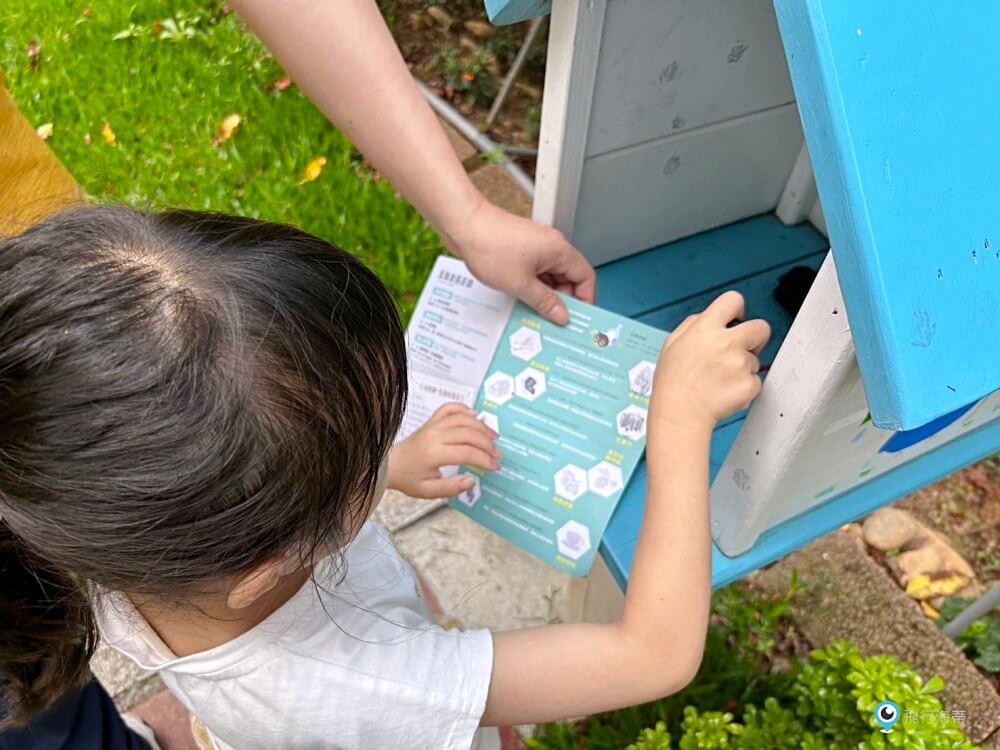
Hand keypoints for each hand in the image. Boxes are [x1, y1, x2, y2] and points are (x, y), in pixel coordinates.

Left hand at [388, 403, 501, 498]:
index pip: (467, 452)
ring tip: (494, 437)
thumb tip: (472, 481)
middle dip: (487, 444)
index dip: (484, 459)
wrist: (391, 464)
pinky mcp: (432, 421)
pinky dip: (464, 409)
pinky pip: (449, 408)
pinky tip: (475, 415)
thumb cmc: (409, 478)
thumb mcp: (428, 491)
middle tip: (497, 455)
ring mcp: (433, 425)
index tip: (495, 467)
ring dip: (482, 426)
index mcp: (434, 453)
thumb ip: (451, 488)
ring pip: (463, 419)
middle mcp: (435, 435)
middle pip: (469, 434)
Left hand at [441, 197, 596, 325]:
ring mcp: (536, 246)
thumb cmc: (489, 245)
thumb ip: (544, 302)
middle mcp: (551, 245)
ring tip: (535, 312)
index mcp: (559, 250)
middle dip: (563, 299)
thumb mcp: (521, 284)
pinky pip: (535, 271)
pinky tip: (523, 299)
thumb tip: (561, 314)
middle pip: (569, 277)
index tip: (578, 317)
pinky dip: (532, 286)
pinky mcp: (521, 248)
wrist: (463, 225)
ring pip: (551, 276)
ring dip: (545, 294)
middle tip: (553, 319)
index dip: (585, 299)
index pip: (586, 277)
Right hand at [651, 291, 770, 431]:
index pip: (734, 300)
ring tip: (720, 379)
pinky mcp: (750, 385)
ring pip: (756, 359)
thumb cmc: (672, 383)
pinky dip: (744, 387)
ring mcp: (741, 364)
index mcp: (706, 328)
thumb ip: (692, 324)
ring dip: (744, 367)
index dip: (736, 310)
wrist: (679, 413)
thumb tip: (708, 317)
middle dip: (756, 336)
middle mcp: (727, 342)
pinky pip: (755, 381)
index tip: (736, 319)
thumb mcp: (671, 343)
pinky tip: (725, 391)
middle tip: (743, 348)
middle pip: (761, 327)